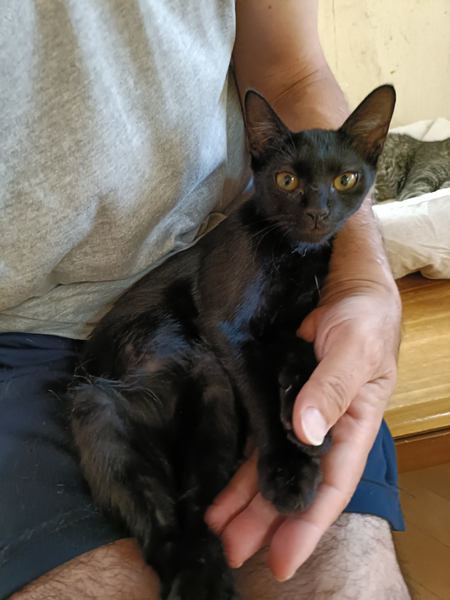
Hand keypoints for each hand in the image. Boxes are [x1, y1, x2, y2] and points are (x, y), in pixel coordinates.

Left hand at [205, 282, 400, 580]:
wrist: (343, 284)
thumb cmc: (363, 316)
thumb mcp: (354, 348)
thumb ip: (332, 387)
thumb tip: (307, 432)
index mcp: (353, 426)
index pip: (331, 486)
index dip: (307, 524)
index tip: (281, 558)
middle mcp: (324, 429)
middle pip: (293, 485)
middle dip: (266, 521)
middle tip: (233, 552)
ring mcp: (296, 415)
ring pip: (269, 468)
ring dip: (245, 501)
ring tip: (217, 529)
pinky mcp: (275, 398)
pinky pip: (254, 438)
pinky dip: (238, 465)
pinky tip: (219, 486)